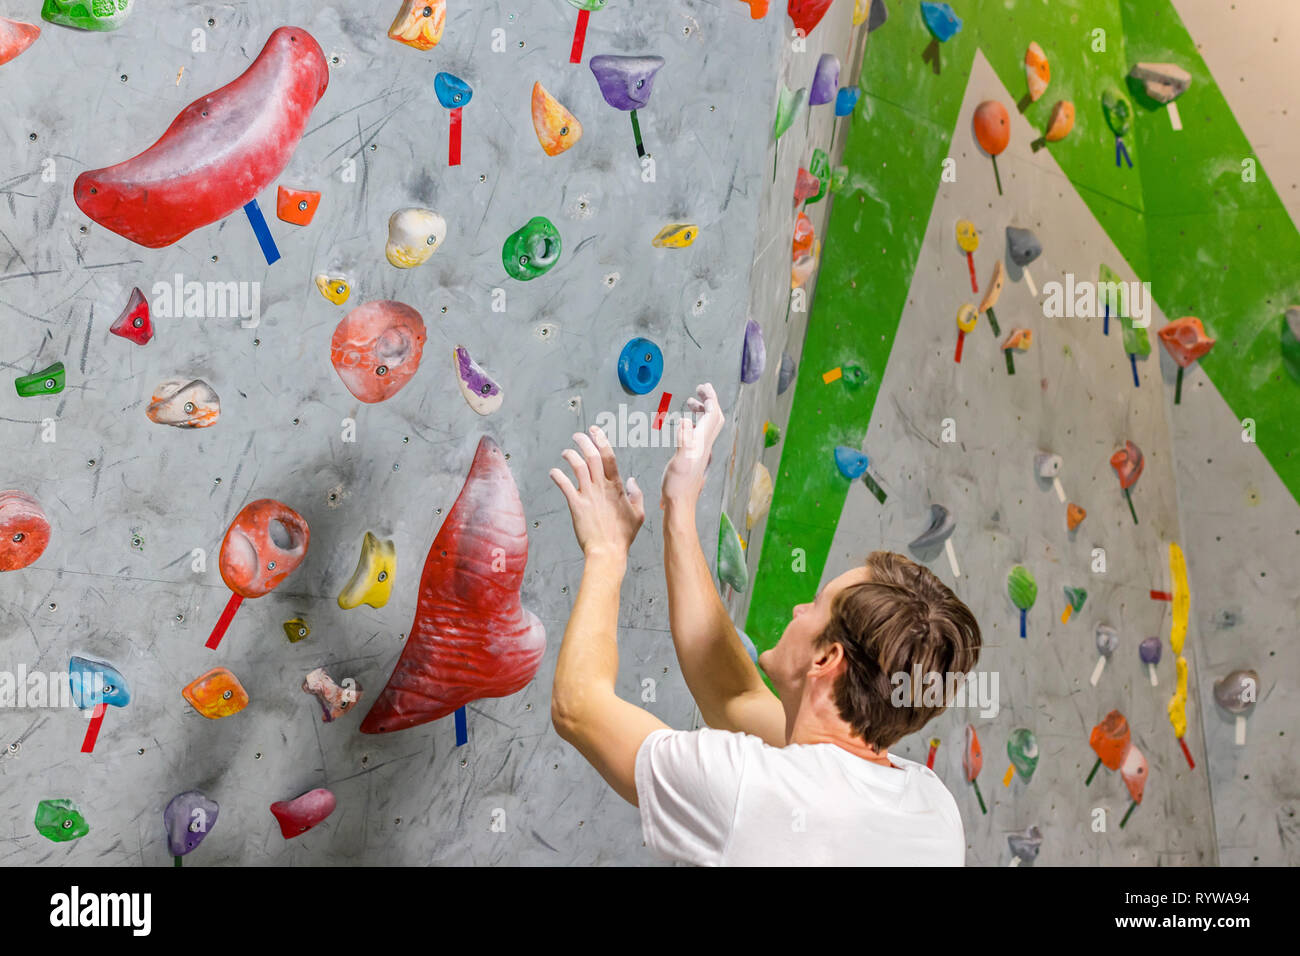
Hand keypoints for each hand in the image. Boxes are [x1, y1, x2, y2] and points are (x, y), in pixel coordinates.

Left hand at [551, 426, 644, 562]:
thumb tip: (632, 481)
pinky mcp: (576, 505)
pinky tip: (554, 472)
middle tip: (578, 435)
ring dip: (570, 455)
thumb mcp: (639, 514)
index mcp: (617, 487)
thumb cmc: (623, 536)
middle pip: (591, 456)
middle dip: (584, 441)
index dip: (601, 441)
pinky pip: (564, 485)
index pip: (609, 457)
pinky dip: (557, 476)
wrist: (607, 552)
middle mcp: (601, 487)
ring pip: (577, 467)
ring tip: (566, 452)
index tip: (595, 431)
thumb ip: (637, 495)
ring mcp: (588, 495)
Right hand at [661, 383, 724, 506]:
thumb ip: (683, 440)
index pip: (712, 415)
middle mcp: (705, 447)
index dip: (710, 398)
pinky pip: (701, 434)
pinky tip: (686, 427)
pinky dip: (696, 423)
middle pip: (715, 418)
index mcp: (701, 444)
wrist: (680, 505)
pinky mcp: (696, 458)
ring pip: (708, 426)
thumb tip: (684, 421)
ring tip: (691, 404)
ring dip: (703, 412)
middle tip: (699, 390)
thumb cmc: (677, 487)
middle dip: (710, 401)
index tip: (703, 387)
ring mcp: (702, 453)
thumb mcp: (678, 462)